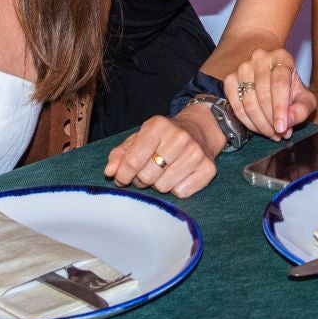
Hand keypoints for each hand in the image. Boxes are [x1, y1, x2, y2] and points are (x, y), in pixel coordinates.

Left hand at [103, 112, 219, 197]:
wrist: (199, 129)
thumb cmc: (163, 137)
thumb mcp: (140, 138)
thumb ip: (121, 154)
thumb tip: (109, 172)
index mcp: (158, 126)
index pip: (133, 160)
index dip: (123, 175)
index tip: (121, 179)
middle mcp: (179, 137)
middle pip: (147, 176)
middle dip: (141, 179)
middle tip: (146, 173)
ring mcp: (196, 153)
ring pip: (163, 187)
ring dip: (159, 184)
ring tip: (163, 173)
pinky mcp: (208, 168)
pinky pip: (181, 193)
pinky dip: (176, 189)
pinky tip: (178, 176)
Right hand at [223, 48, 315, 138]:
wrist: (275, 85)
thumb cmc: (292, 92)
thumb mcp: (305, 100)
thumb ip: (302, 110)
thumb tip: (288, 121)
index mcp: (281, 57)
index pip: (279, 84)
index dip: (280, 108)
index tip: (282, 128)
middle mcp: (260, 58)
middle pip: (262, 94)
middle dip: (270, 120)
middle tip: (279, 134)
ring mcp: (243, 67)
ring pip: (248, 102)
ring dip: (259, 124)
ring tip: (271, 133)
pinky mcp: (230, 79)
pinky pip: (236, 105)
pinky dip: (247, 122)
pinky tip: (257, 128)